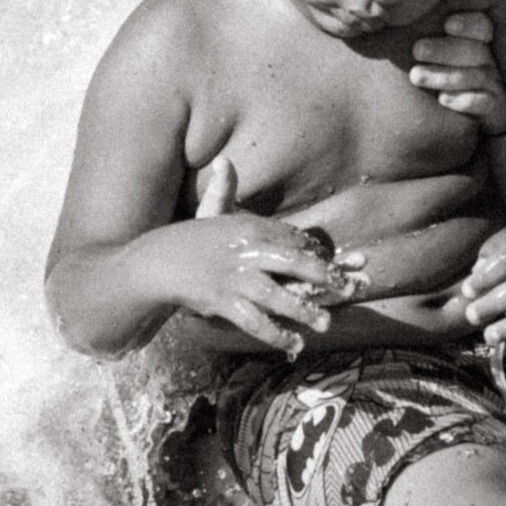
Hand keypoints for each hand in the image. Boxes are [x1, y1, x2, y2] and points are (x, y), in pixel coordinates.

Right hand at [173, 158, 365, 354]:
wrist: (157, 263)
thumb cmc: (190, 239)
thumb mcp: (209, 212)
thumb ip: (226, 190)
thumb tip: (225, 160)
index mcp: (248, 227)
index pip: (292, 238)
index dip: (318, 251)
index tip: (340, 262)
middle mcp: (246, 251)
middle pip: (293, 263)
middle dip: (324, 276)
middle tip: (349, 289)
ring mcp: (235, 279)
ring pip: (277, 297)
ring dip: (304, 311)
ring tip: (326, 324)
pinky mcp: (223, 303)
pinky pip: (254, 322)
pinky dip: (275, 335)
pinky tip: (294, 345)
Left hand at [408, 11, 505, 134]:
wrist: (472, 116)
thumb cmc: (446, 77)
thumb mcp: (439, 56)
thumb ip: (425, 39)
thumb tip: (387, 23)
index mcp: (479, 43)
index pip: (482, 26)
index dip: (468, 24)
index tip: (447, 24)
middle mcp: (490, 62)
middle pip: (476, 50)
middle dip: (445, 49)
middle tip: (417, 50)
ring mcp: (494, 85)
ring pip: (477, 76)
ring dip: (445, 75)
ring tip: (416, 76)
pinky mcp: (495, 110)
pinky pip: (484, 102)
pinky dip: (464, 100)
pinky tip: (443, 99)